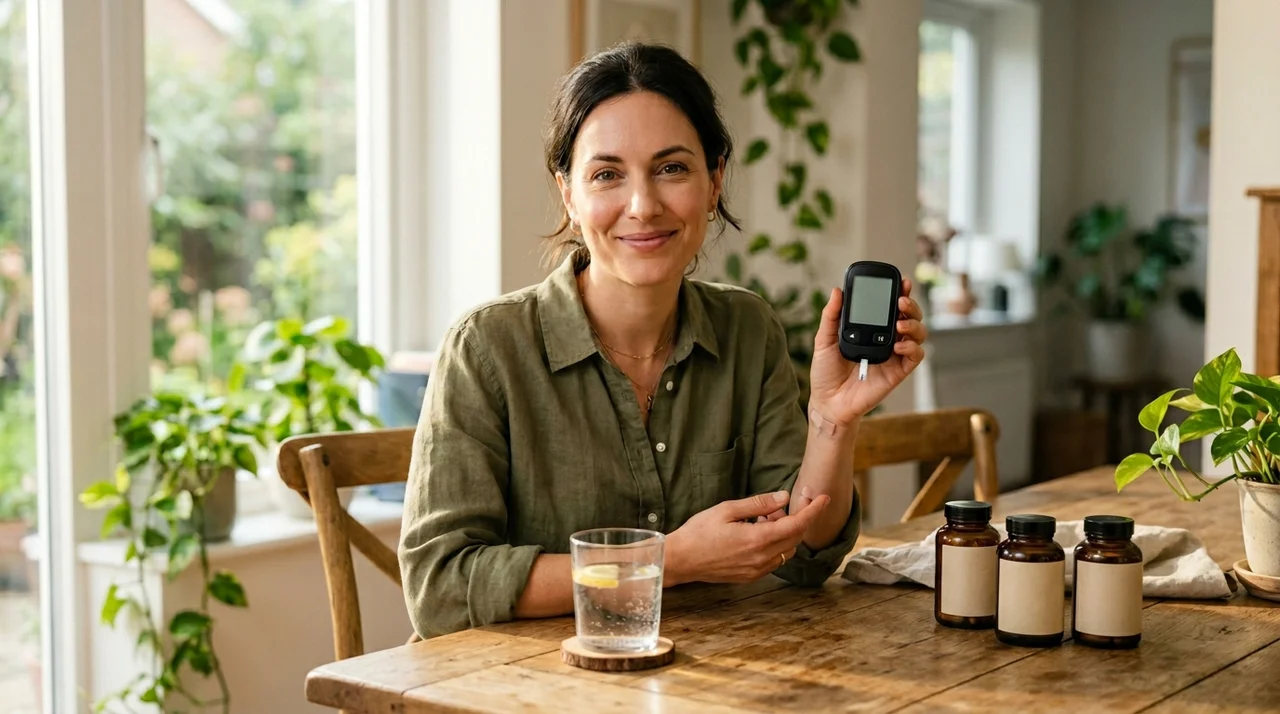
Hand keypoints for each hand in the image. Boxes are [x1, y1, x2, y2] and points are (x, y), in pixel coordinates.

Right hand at [664, 491, 829, 585]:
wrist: (680, 560)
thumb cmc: (699, 532)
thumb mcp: (727, 509)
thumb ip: (758, 504)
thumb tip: (783, 498)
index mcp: (758, 540)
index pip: (797, 525)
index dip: (814, 510)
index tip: (824, 498)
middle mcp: (762, 558)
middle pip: (796, 538)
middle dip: (800, 517)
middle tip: (792, 500)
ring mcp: (757, 570)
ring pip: (787, 549)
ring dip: (786, 532)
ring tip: (766, 516)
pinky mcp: (750, 576)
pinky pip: (774, 559)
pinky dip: (775, 544)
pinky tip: (758, 531)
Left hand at [807, 279, 926, 425]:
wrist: (828, 401)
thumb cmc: (826, 372)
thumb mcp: (824, 340)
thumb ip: (831, 316)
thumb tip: (836, 291)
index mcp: (871, 328)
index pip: (890, 307)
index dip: (900, 292)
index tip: (901, 281)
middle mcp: (886, 339)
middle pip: (910, 317)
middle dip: (911, 305)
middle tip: (902, 301)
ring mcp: (894, 355)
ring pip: (918, 334)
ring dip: (914, 325)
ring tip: (900, 324)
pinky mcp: (898, 372)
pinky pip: (915, 357)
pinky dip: (912, 348)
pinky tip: (899, 346)